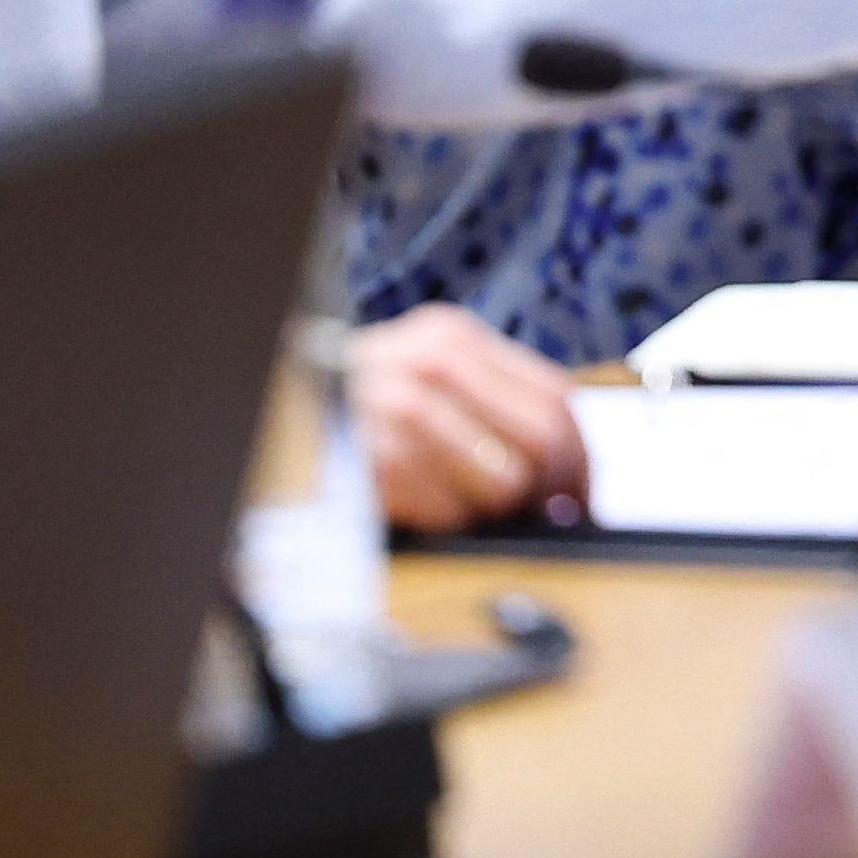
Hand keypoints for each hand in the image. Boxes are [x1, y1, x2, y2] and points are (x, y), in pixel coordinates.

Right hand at [348, 303, 589, 532]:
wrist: (275, 412)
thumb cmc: (364, 403)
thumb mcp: (429, 373)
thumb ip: (494, 402)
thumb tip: (566, 466)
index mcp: (451, 337)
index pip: (555, 397)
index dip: (580, 453)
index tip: (582, 488)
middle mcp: (427, 366)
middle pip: (541, 439)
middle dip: (552, 486)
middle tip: (545, 510)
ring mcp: (396, 413)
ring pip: (503, 483)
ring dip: (490, 507)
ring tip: (459, 498)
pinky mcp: (374, 464)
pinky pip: (449, 514)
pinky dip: (444, 520)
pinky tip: (419, 501)